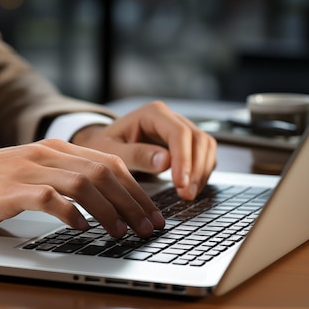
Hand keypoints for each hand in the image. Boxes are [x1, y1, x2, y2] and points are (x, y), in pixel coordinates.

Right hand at [0, 139, 164, 237]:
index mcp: (55, 149)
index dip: (136, 189)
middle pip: (104, 173)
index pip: (109, 164)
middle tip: (148, 227)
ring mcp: (29, 170)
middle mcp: (46, 155)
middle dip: (132, 202)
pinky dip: (71, 213)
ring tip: (122, 232)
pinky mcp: (12, 189)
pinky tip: (82, 228)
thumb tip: (101, 205)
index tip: (151, 213)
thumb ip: (63, 182)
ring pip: (84, 184)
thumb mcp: (32, 174)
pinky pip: (50, 198)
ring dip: (109, 210)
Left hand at [71, 101, 216, 199]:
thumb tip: (165, 161)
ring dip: (202, 172)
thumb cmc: (103, 146)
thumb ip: (135, 155)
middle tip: (187, 194)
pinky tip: (190, 188)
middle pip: (198, 139)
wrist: (103, 144)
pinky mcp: (186, 144)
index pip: (179, 133)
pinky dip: (201, 172)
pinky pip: (204, 155)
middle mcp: (171, 117)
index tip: (180, 183)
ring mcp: (181, 129)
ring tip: (188, 195)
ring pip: (206, 146)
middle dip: (196, 168)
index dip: (184, 159)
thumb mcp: (111, 151)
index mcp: (153, 113)